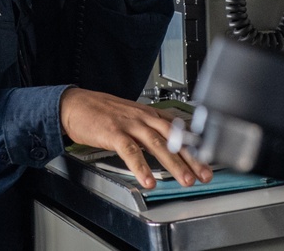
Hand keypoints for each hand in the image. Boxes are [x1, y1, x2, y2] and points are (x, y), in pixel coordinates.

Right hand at [59, 88, 213, 189]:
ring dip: (174, 164)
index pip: (179, 130)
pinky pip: (131, 152)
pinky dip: (141, 167)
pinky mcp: (114, 133)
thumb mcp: (131, 116)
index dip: (195, 147)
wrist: (75, 104)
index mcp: (149, 114)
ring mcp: (130, 124)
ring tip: (185, 180)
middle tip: (204, 175)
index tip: (207, 162)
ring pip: (157, 145)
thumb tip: (166, 146)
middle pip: (174, 138)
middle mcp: (144, 117)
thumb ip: (149, 129)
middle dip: (192, 158)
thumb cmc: (101, 111)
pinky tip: (149, 180)